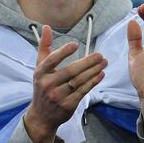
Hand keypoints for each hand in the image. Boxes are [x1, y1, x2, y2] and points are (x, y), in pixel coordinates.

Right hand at [24, 25, 106, 142]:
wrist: (41, 115)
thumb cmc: (42, 86)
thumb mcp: (39, 67)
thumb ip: (44, 46)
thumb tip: (46, 27)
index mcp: (40, 73)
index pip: (51, 60)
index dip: (63, 52)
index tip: (75, 44)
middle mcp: (47, 84)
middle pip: (70, 71)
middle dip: (87, 62)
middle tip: (100, 55)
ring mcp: (57, 96)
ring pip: (78, 81)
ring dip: (93, 71)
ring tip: (104, 62)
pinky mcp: (67, 105)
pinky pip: (83, 91)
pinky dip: (93, 82)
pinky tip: (100, 75)